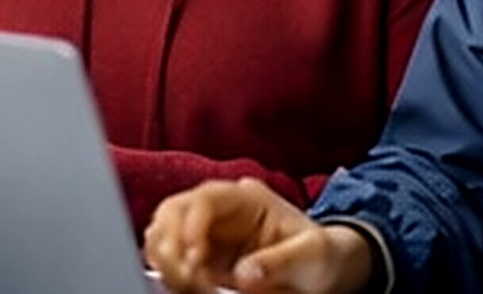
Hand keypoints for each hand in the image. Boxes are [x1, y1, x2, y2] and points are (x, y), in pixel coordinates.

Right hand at [145, 178, 374, 293]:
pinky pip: (168, 258)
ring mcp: (204, 231)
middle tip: (187, 276)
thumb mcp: (312, 255)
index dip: (191, 223)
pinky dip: (169, 272)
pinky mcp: (197, 256)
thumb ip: (280, 261)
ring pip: (162, 233)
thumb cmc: (319, 254)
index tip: (193, 254)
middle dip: (170, 243)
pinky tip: (189, 287)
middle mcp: (217, 209)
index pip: (205, 198)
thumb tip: (244, 274)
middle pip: (171, 211)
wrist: (320, 269)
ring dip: (166, 259)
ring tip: (190, 285)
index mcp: (245, 197)